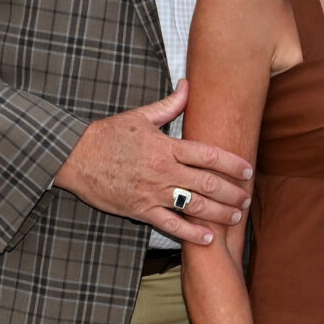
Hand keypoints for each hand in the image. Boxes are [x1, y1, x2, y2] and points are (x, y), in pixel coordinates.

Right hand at [52, 80, 254, 246]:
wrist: (75, 157)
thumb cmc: (107, 136)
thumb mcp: (139, 116)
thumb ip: (169, 105)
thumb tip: (188, 85)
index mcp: (166, 147)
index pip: (208, 155)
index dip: (232, 164)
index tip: (248, 170)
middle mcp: (163, 171)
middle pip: (208, 184)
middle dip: (232, 193)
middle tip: (247, 198)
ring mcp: (153, 192)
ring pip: (194, 206)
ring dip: (219, 213)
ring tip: (236, 217)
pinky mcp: (140, 210)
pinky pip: (170, 225)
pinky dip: (191, 233)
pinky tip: (208, 237)